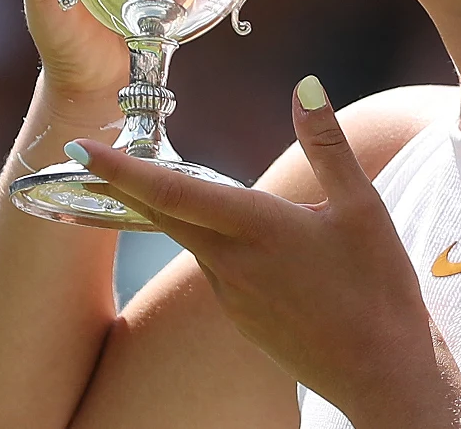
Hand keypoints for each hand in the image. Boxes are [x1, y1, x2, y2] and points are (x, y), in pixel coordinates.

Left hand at [63, 76, 460, 426]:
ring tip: (156, 182)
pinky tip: (238, 236)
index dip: (120, 168)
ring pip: (191, 240)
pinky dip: (208, 240)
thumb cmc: (378, 288)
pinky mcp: (241, 318)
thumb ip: (327, 144)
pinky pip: (216, 267)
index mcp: (258, 228)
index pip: (173, 191)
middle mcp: (232, 263)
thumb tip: (305, 85)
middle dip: (121, 185)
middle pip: (163, 215)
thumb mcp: (362, 207)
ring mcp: (232, 296)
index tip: (78, 146)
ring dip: (170, 210)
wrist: (381, 374)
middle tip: (87, 158)